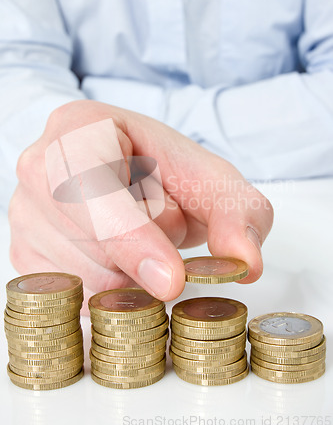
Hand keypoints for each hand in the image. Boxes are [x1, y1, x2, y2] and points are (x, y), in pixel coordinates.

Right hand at [9, 100, 272, 312]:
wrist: (134, 173)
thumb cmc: (167, 170)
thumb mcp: (214, 181)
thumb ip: (238, 214)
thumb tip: (245, 264)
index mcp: (79, 127)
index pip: (89, 186)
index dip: (129, 235)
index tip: (172, 280)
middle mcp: (39, 167)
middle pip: (93, 242)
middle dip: (147, 248)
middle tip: (160, 215)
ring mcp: (24, 214)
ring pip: (87, 278)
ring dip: (133, 271)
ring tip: (137, 232)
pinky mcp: (26, 256)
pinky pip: (77, 296)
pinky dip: (114, 286)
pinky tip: (121, 255)